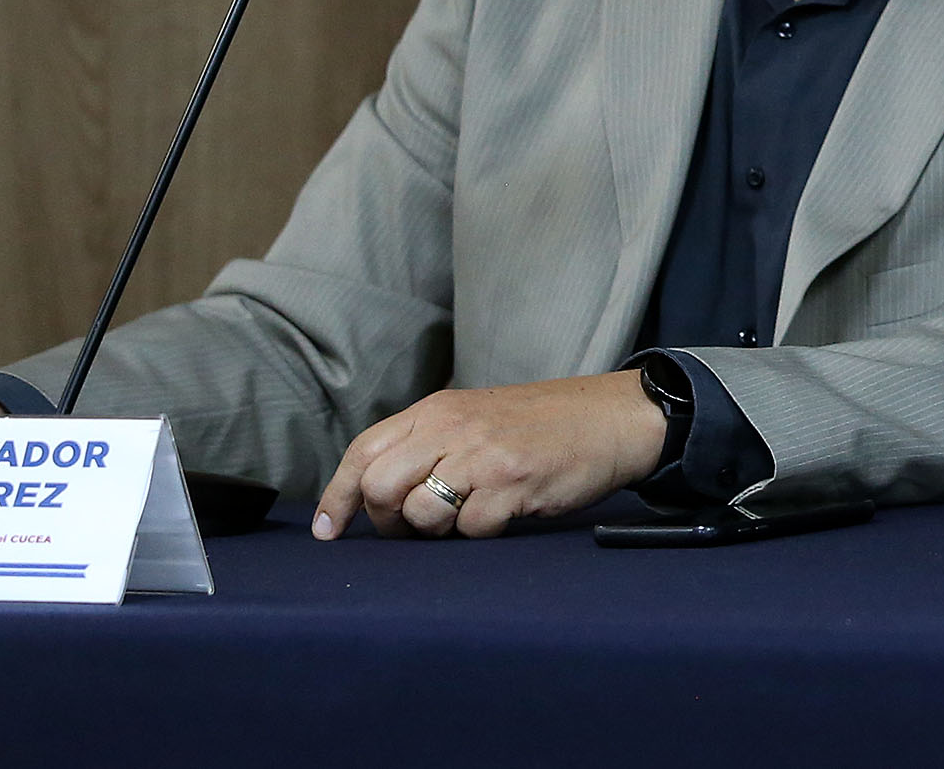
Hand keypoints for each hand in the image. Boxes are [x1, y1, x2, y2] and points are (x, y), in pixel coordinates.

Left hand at [312, 372, 668, 540]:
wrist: (614, 418)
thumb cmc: (544, 425)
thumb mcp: (477, 419)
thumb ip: (430, 444)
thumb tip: (378, 493)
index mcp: (438, 409)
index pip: (364, 451)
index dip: (338, 496)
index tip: (328, 530)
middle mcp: (454, 428)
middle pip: (380, 486)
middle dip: (387, 522)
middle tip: (414, 531)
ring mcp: (484, 455)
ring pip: (420, 513)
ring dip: (436, 531)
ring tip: (467, 519)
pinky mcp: (514, 483)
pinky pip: (471, 528)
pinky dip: (480, 533)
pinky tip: (504, 515)